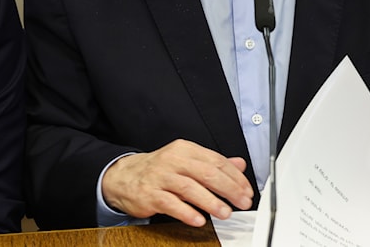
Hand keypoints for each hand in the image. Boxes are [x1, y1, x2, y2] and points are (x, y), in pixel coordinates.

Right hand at [101, 139, 253, 226]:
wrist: (123, 176)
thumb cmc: (159, 170)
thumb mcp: (186, 160)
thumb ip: (213, 163)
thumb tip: (239, 164)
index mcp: (184, 150)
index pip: (215, 161)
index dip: (235, 177)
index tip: (246, 190)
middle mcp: (172, 161)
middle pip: (206, 173)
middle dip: (228, 189)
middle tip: (242, 202)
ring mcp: (160, 178)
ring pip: (189, 188)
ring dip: (210, 201)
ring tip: (225, 213)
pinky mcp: (150, 195)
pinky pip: (171, 204)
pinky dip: (186, 212)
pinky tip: (199, 219)